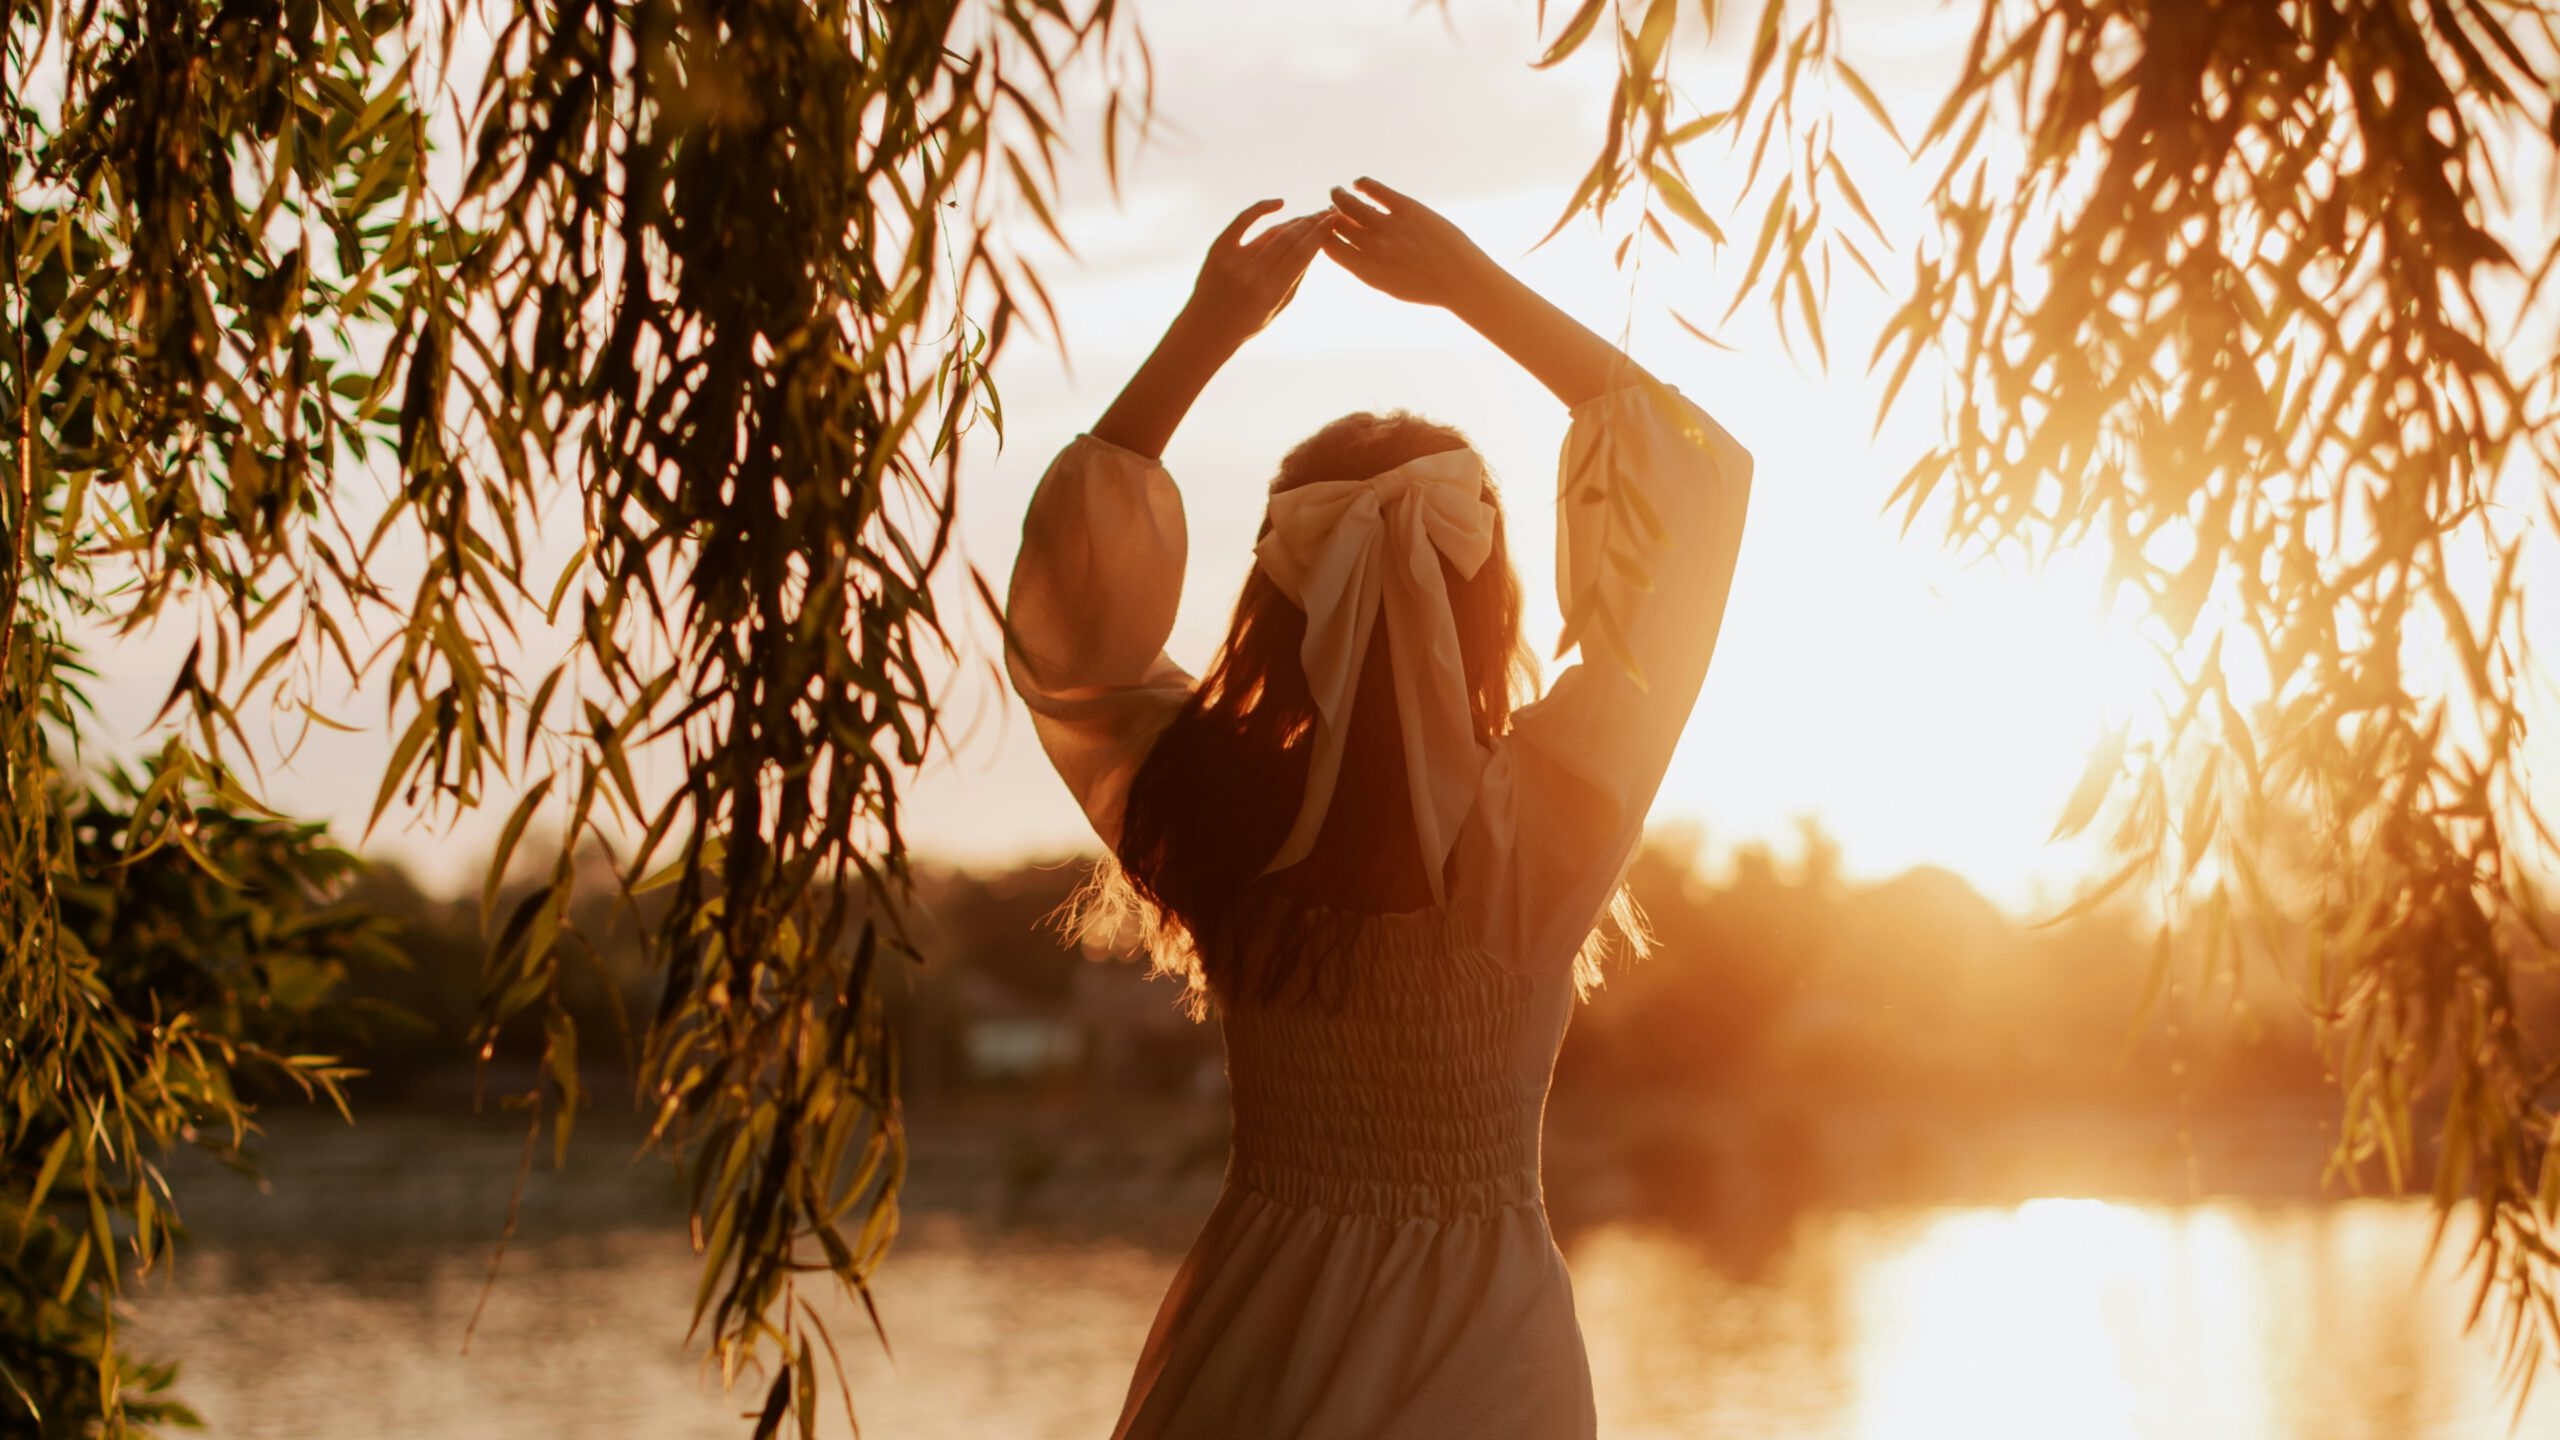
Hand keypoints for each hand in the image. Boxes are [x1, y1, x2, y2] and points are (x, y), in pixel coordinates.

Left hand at [1183, 199, 1335, 344]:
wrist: (1205, 329)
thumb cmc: (1247, 322)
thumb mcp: (1278, 307)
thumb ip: (1296, 278)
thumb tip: (1315, 246)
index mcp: (1270, 292)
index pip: (1301, 254)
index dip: (1319, 234)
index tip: (1333, 221)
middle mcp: (1252, 274)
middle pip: (1289, 239)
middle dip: (1311, 223)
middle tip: (1326, 213)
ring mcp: (1233, 260)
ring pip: (1271, 232)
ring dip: (1294, 221)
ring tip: (1309, 217)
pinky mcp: (1217, 250)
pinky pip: (1242, 221)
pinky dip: (1261, 208)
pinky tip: (1280, 203)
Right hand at [1321, 178, 1500, 309]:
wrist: (1461, 278)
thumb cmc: (1428, 287)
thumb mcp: (1390, 284)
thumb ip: (1368, 266)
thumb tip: (1353, 249)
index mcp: (1365, 269)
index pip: (1330, 246)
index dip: (1323, 235)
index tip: (1324, 228)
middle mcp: (1371, 246)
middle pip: (1337, 224)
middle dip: (1330, 215)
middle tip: (1330, 208)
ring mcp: (1388, 226)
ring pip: (1351, 205)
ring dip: (1340, 197)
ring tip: (1337, 192)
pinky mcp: (1406, 207)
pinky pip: (1376, 190)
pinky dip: (1363, 184)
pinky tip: (1359, 182)